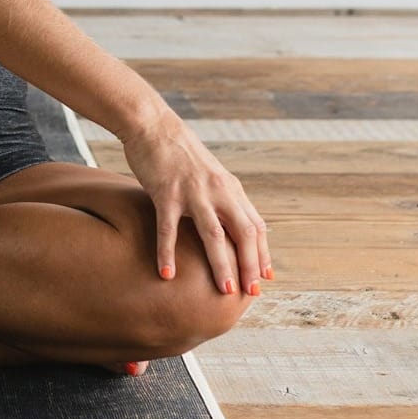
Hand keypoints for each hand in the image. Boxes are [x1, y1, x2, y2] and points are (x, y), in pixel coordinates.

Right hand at [119, 111, 270, 295]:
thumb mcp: (210, 174)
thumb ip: (222, 198)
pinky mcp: (166, 193)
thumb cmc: (179, 153)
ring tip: (225, 290)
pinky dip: (168, 253)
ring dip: (222, 264)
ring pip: (213, 234)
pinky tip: (167, 274)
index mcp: (230, 188)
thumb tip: (232, 225)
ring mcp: (193, 192)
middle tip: (250, 293)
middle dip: (250, 265)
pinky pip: (168, 229)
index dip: (262, 253)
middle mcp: (218, 191)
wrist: (153, 125)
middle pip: (242, 233)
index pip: (255, 225)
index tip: (264, 278)